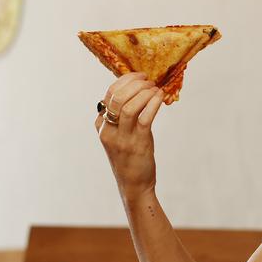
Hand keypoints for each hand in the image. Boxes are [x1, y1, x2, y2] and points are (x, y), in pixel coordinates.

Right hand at [95, 72, 164, 201]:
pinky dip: (153, 103)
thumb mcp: (119, 135)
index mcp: (102, 126)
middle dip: (134, 84)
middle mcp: (109, 131)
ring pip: (128, 106)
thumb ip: (121, 117)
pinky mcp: (138, 144)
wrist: (134, 185)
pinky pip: (145, 117)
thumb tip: (135, 93)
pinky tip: (160, 97)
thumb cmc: (130, 158)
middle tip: (148, 80)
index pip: (109, 95)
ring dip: (144, 93)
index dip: (125, 81)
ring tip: (155, 88)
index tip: (139, 76)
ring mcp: (122, 138)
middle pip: (117, 98)